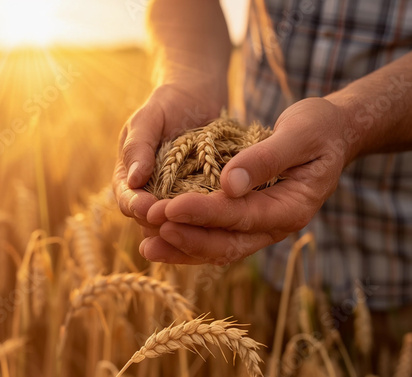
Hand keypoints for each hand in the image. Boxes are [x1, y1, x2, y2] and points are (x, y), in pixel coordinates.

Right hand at [113, 82, 226, 229]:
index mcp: (131, 178)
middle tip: (178, 222)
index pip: (128, 201)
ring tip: (201, 225)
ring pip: (178, 224)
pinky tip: (221, 218)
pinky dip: (210, 219)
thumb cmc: (168, 104)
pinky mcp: (202, 199)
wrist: (200, 98)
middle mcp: (152, 194)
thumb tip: (133, 180)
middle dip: (163, 223)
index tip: (149, 208)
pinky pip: (204, 215)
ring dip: (188, 227)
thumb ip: (138, 147)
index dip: (137, 207)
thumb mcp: (148, 119)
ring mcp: (177, 200)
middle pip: (151, 220)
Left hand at [141, 97, 353, 264]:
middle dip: (187, 237)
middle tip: (151, 228)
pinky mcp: (249, 220)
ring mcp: (262, 226)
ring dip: (183, 248)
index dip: (204, 213)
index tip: (169, 208)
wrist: (331, 134)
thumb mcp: (300, 134)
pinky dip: (191, 240)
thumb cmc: (319, 128)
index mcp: (292, 207)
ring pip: (219, 248)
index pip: (241, 216)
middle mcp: (276, 225)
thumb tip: (228, 184)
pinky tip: (164, 238)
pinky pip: (218, 237)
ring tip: (148, 248)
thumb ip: (265, 159)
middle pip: (227, 243)